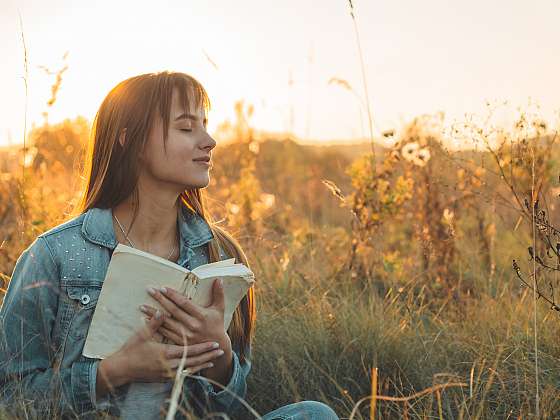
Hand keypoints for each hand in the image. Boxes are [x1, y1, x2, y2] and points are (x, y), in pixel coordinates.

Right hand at [97, 310, 225, 392]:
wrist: (121, 369)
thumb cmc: (131, 350)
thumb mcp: (141, 334)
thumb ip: (154, 323)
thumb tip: (162, 311)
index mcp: (165, 354)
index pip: (189, 350)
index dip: (203, 347)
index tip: (215, 343)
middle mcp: (169, 365)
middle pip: (193, 361)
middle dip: (208, 356)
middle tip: (221, 351)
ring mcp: (167, 373)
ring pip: (189, 369)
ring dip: (203, 364)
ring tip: (214, 360)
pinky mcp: (164, 377)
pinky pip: (182, 375)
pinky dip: (192, 371)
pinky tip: (199, 368)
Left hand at [142, 278, 226, 346]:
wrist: (216, 347)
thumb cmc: (217, 324)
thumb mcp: (219, 309)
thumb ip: (219, 294)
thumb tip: (219, 279)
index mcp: (201, 315)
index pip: (184, 303)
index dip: (173, 295)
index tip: (163, 288)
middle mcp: (192, 325)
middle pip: (173, 310)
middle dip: (160, 299)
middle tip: (150, 290)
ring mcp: (185, 335)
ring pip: (166, 322)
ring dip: (153, 314)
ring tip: (142, 306)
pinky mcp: (180, 342)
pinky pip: (165, 333)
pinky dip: (155, 326)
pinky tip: (146, 320)